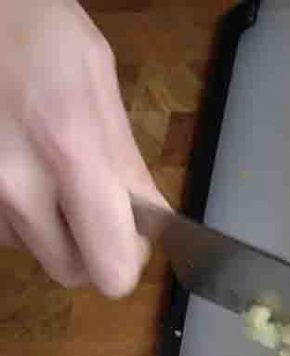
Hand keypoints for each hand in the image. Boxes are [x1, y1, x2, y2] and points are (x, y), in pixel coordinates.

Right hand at [0, 0, 165, 296]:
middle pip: (71, 271)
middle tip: (94, 206)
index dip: (128, 257)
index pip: (111, 267)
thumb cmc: (33, 29)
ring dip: (49, 225)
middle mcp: (16, 185)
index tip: (133, 234)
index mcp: (71, 152)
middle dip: (91, 247)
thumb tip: (153, 220)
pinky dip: (15, 209)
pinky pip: (1, 228)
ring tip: (46, 168)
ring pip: (32, 249)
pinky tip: (17, 163)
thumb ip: (127, 160)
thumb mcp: (97, 79)